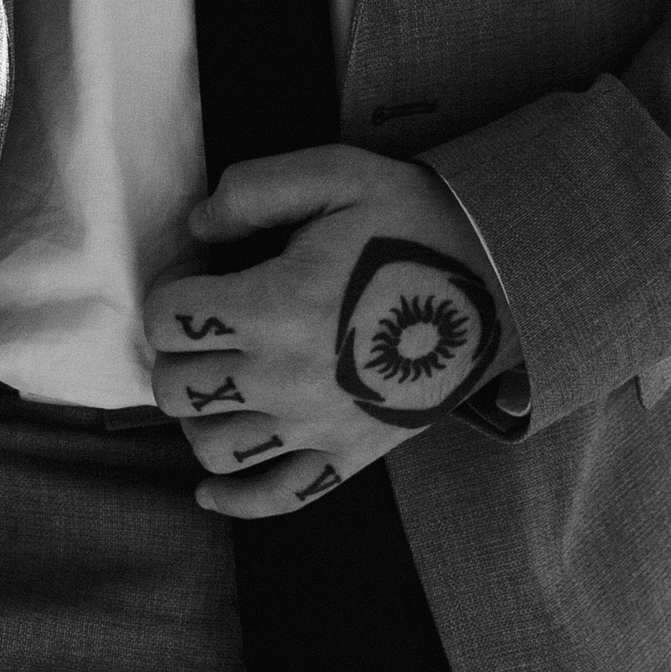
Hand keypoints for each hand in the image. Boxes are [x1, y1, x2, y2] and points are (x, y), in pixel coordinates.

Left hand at [141, 145, 520, 519]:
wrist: (501, 276)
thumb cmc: (415, 218)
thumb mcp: (338, 171)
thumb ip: (255, 188)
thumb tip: (197, 227)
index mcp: (274, 306)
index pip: (169, 319)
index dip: (171, 289)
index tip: (197, 274)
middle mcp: (285, 378)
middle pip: (176, 389)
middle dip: (175, 352)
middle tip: (204, 325)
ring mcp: (317, 427)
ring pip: (211, 448)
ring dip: (198, 416)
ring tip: (218, 380)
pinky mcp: (350, 456)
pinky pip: (276, 499)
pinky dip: (232, 499)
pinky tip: (208, 486)